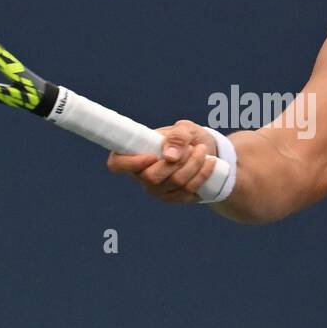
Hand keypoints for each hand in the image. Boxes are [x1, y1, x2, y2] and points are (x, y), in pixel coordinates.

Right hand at [105, 119, 220, 203]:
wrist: (205, 152)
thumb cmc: (187, 138)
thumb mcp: (184, 129)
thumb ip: (177, 136)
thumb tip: (170, 156)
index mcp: (134, 154)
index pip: (116, 164)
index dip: (129, 163)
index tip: (152, 156)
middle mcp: (141, 176)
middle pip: (152, 177)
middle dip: (178, 161)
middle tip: (193, 147)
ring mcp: (157, 190)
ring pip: (175, 183)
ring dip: (194, 165)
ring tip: (202, 150)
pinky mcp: (174, 198)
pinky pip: (188, 191)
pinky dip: (202, 175)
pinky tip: (210, 163)